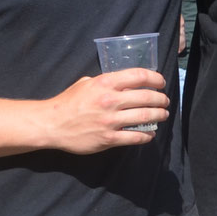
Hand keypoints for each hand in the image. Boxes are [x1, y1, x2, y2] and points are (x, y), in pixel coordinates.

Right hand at [44, 70, 168, 153]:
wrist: (51, 124)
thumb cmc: (68, 102)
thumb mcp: (85, 83)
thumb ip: (105, 81)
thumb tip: (122, 81)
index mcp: (105, 83)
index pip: (139, 76)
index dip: (155, 78)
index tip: (161, 82)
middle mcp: (110, 100)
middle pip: (147, 97)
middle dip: (161, 99)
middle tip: (165, 101)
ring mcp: (110, 121)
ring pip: (145, 117)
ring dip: (159, 116)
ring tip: (163, 115)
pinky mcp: (108, 138)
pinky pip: (135, 137)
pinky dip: (147, 135)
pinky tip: (150, 134)